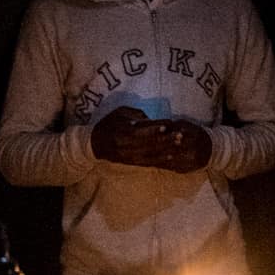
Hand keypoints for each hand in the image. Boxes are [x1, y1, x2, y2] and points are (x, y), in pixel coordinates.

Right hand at [91, 107, 210, 172]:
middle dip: (165, 139)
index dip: (155, 127)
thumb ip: (136, 114)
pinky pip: (147, 162)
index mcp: (122, 130)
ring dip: (166, 150)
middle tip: (180, 135)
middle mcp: (126, 144)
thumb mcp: (120, 112)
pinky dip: (160, 160)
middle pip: (148, 142)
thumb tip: (152, 119)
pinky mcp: (131, 162)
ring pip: (150, 154)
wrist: (94, 144)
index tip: (168, 123)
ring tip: (179, 145)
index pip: (141, 129)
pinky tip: (171, 156)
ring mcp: (129, 155)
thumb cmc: (109, 123)